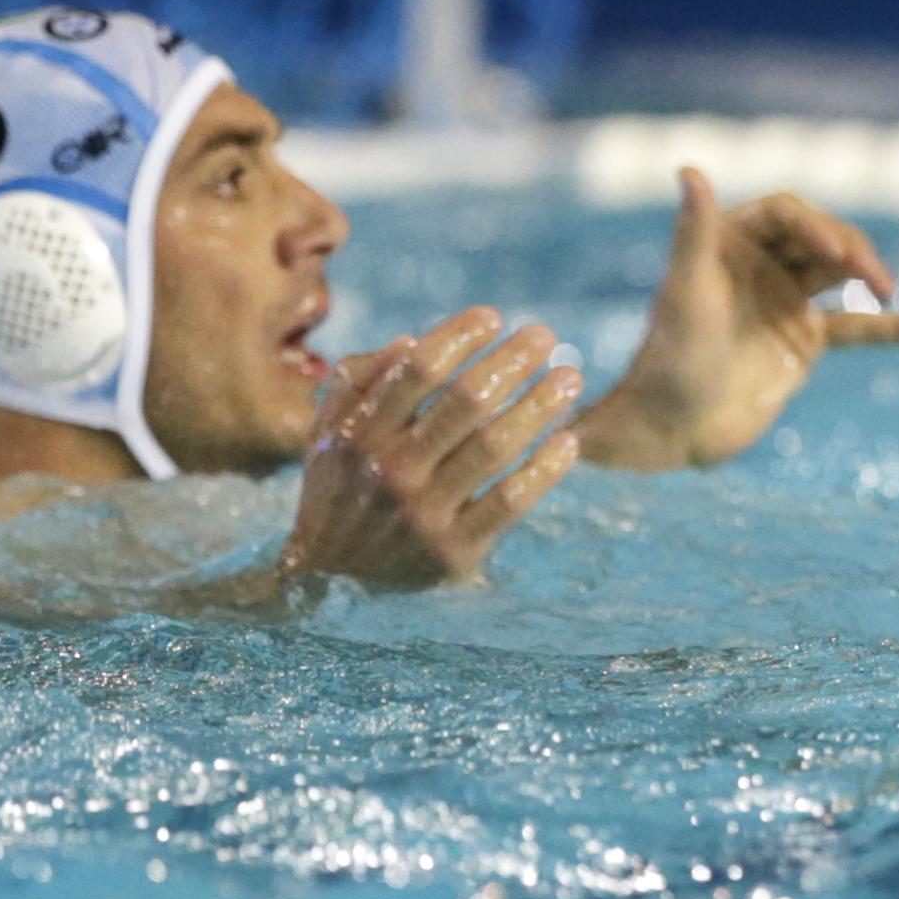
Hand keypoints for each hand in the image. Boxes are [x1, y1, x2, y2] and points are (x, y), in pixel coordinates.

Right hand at [279, 310, 581, 586]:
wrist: (330, 581)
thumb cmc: (340, 488)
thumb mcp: (328, 434)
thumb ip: (356, 383)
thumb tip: (410, 340)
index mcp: (359, 434)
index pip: (417, 371)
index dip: (459, 336)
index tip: (493, 317)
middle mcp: (391, 471)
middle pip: (466, 401)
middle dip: (512, 361)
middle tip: (545, 336)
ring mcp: (424, 513)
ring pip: (494, 446)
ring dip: (540, 406)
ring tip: (571, 378)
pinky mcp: (454, 551)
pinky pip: (509, 502)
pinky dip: (544, 469)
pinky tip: (569, 441)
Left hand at [572, 169, 898, 470]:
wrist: (674, 430)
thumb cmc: (668, 358)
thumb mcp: (686, 291)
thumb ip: (693, 230)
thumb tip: (689, 168)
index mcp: (730, 240)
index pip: (786, 213)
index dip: (814, 225)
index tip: (834, 252)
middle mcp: (761, 264)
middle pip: (822, 237)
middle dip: (850, 250)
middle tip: (871, 277)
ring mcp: (786, 301)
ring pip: (843, 273)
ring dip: (870, 274)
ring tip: (886, 288)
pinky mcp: (805, 341)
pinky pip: (860, 328)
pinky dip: (896, 329)